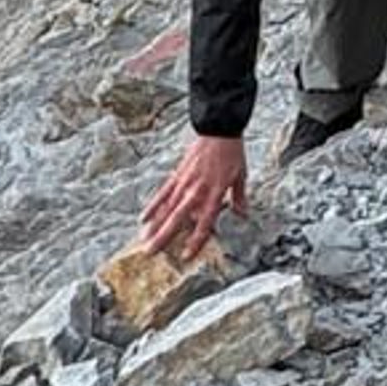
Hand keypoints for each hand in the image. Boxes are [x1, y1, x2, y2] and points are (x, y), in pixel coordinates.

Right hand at [146, 128, 247, 258]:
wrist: (219, 130)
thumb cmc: (231, 153)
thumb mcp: (240, 176)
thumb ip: (238, 197)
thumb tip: (242, 214)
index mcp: (214, 194)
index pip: (203, 224)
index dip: (195, 242)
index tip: (186, 256)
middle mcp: (196, 192)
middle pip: (177, 220)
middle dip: (163, 237)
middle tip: (151, 252)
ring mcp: (184, 183)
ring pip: (166, 209)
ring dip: (154, 225)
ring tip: (144, 240)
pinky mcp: (177, 175)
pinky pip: (162, 193)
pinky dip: (153, 205)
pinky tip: (143, 217)